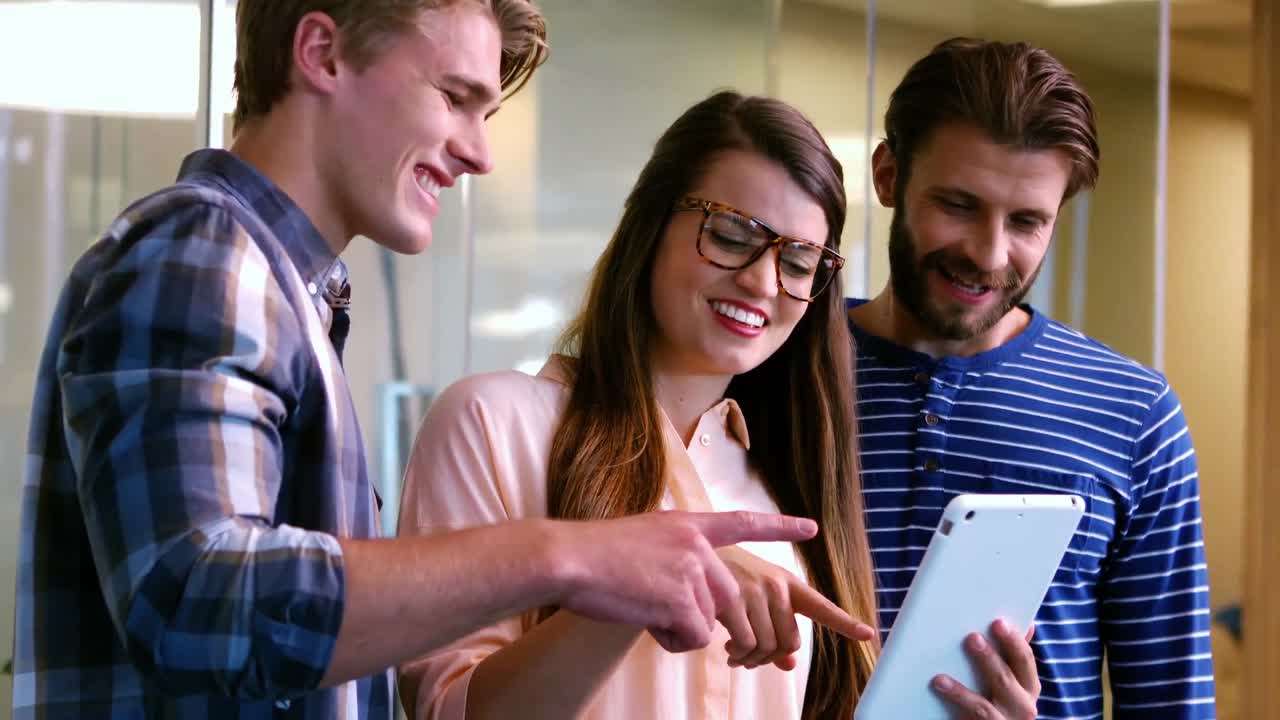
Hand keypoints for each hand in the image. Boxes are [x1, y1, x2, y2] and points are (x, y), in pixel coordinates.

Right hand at [551, 510, 820, 652]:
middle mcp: (696, 544)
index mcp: (686, 525)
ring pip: (710, 621)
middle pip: (731, 597)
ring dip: (681, 630)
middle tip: (671, 622)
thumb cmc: (595, 556)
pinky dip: (673, 641)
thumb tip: (692, 595)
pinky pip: (696, 637)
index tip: (810, 527)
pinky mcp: (682, 598)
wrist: (569, 559)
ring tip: (644, 610)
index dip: (778, 526)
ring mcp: (691, 570)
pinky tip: (645, 621)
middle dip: (714, 622)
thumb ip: (675, 556)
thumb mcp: (644, 539)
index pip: (742, 522)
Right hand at [715, 546, 874, 670]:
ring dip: (749, 659)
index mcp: (786, 582)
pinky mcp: (732, 599)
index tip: (867, 633)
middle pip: (789, 642)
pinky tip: (724, 648)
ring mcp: (755, 591)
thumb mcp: (755, 597)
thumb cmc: (724, 577)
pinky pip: (744, 646)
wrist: (689, 556)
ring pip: (766, 648)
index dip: (845, 622)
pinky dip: (736, 656)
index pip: (821, 606)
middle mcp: (776, 585)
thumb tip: (789, 665)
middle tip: (750, 657)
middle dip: (770, 658)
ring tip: (734, 653)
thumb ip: (775, 627)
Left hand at [932, 620, 1039, 718]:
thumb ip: (1012, 656)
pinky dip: (956, 698)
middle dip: (989, 658)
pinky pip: (974, 715)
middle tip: (971, 638)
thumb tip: (1028, 624)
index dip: (1013, 640)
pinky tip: (939, 684)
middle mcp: (1024, 707)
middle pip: (1006, 679)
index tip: (998, 622)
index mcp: (1029, 687)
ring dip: (963, 688)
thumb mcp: (1009, 680)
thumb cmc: (997, 699)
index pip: (1025, 660)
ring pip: (986, 704)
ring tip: (942, 672)